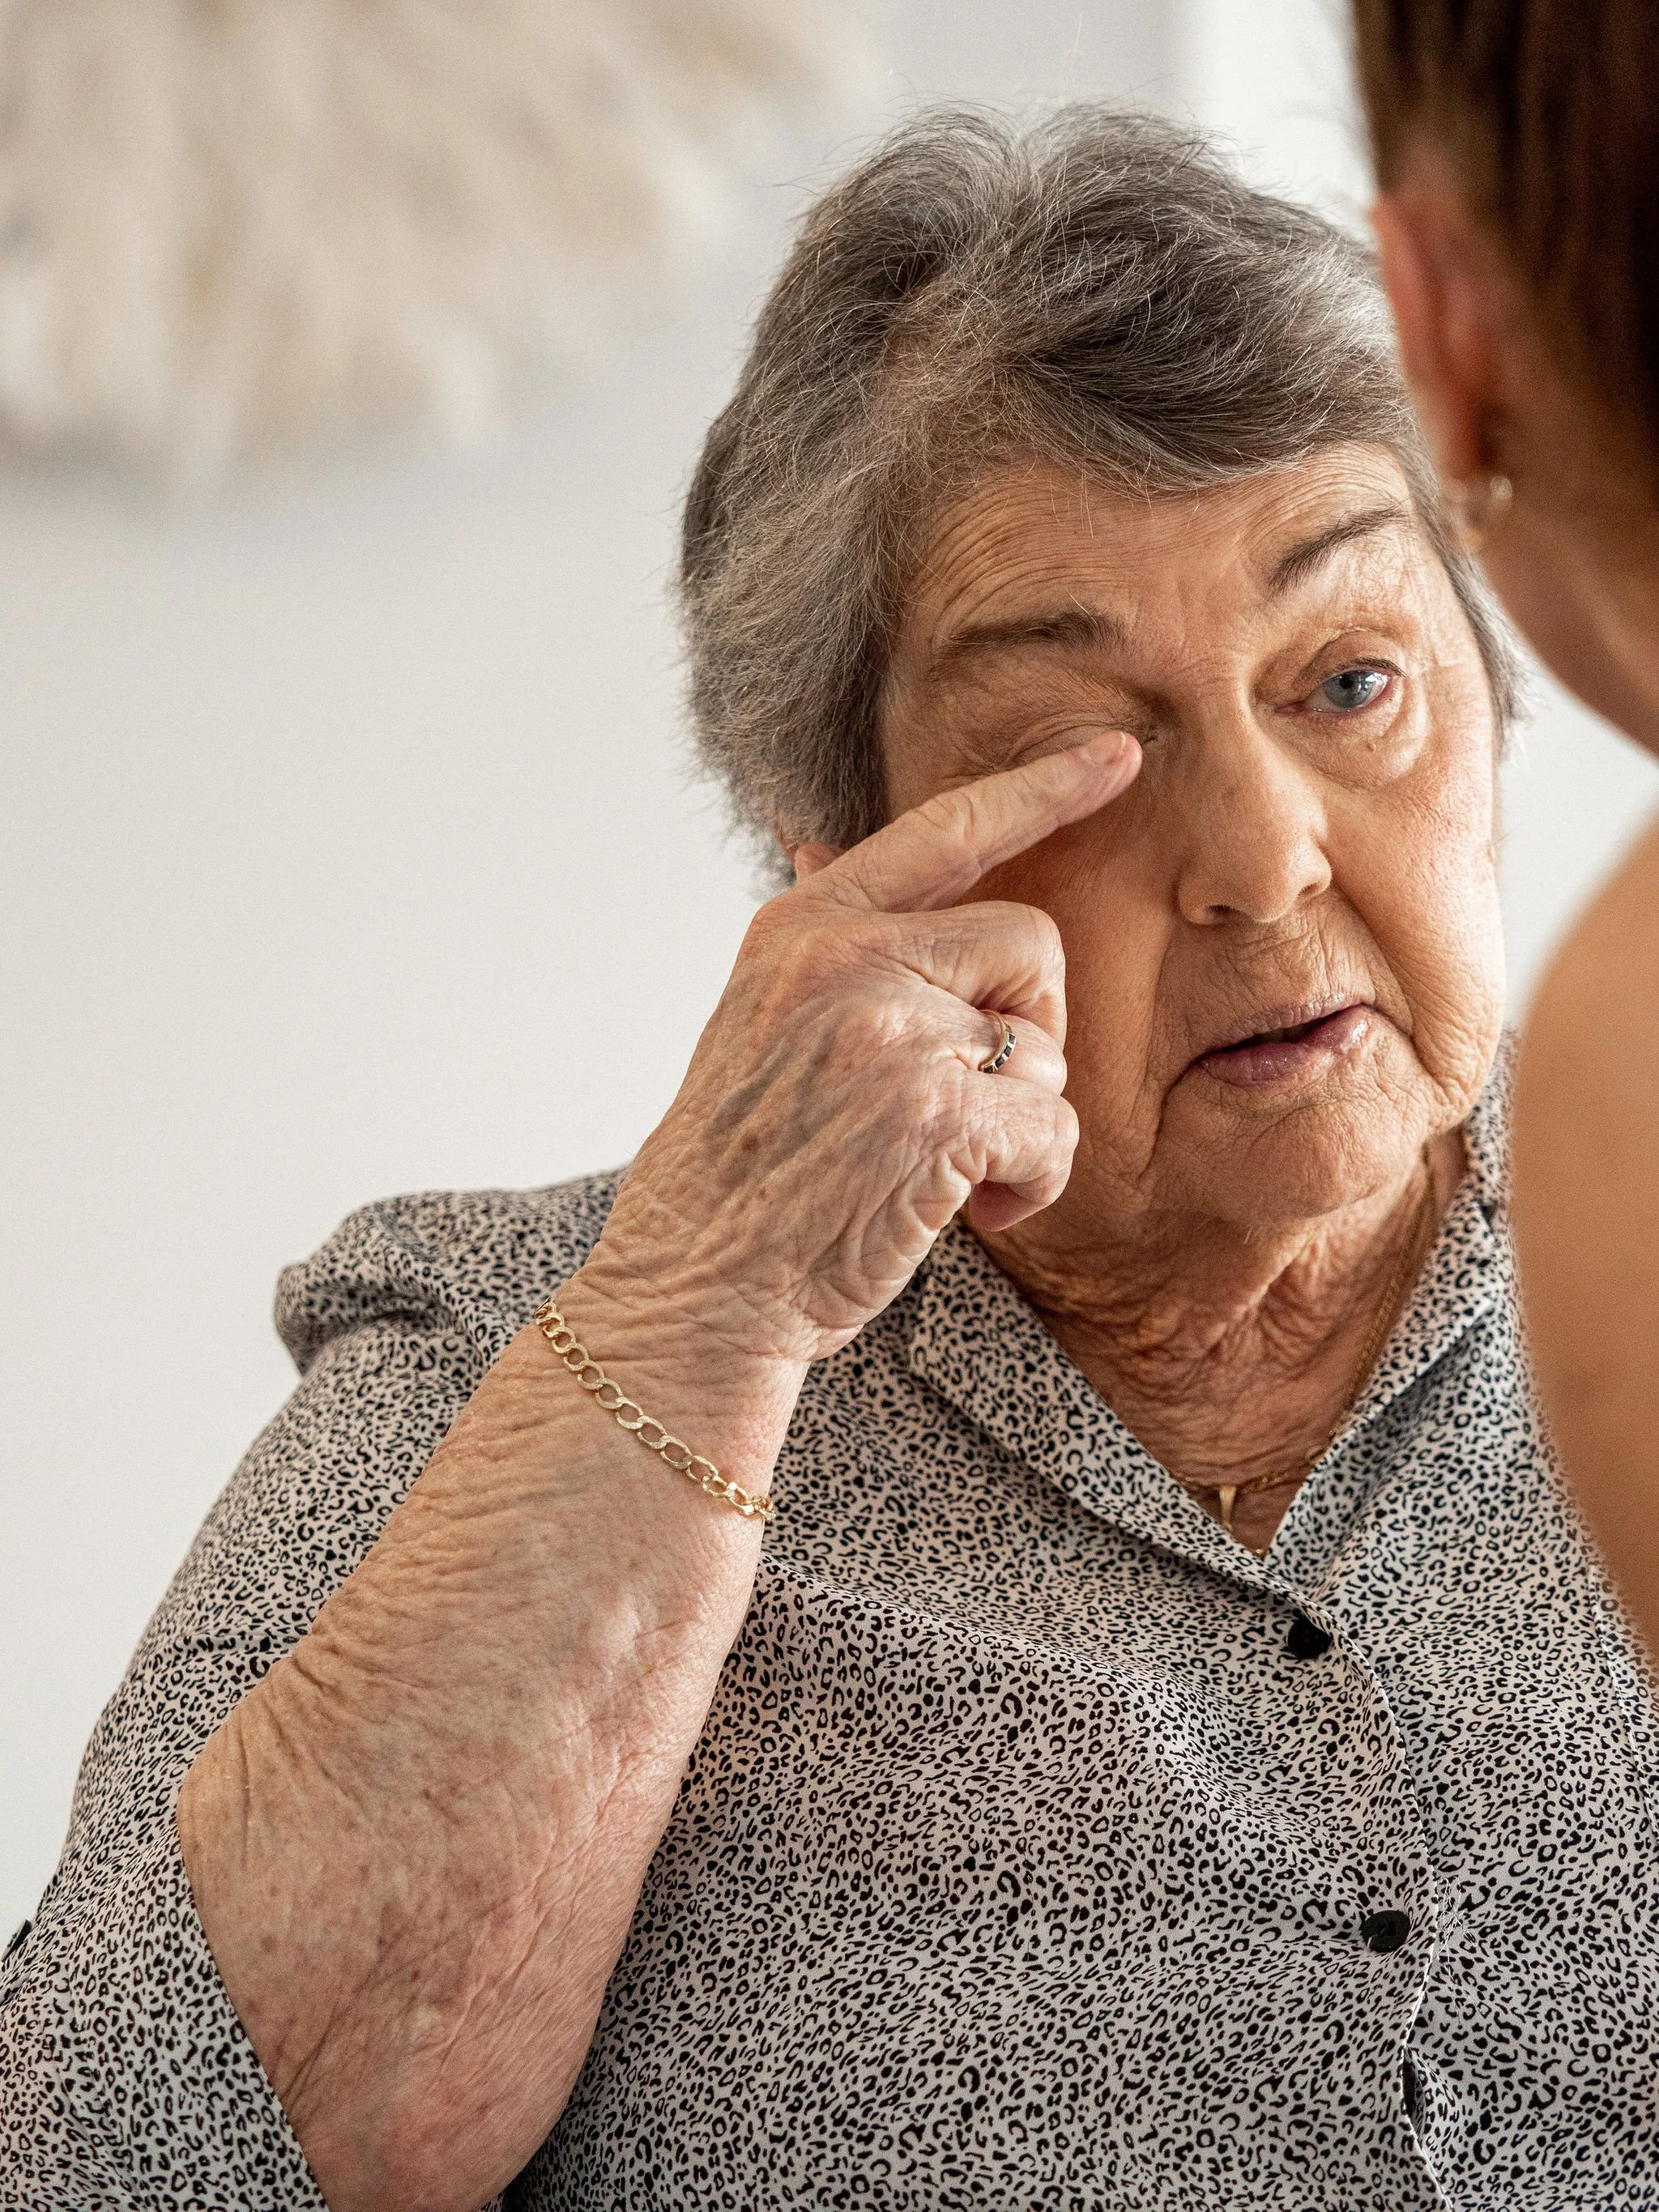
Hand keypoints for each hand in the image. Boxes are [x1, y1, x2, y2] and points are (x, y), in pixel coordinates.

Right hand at [576, 732, 1140, 1374]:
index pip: (945, 828)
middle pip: (1030, 943)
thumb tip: (821, 841)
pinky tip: (971, 1213)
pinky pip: (1055, 1128)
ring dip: (1025, 1121)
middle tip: (972, 1102)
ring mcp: (891, 1030)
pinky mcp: (937, 1112)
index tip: (1119, 754)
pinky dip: (1033, 1184)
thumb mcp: (757, 1021)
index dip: (1044, 788)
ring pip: (1049, 1046)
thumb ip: (824, 947)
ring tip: (949, 1171)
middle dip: (1031, 1031)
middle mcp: (846, 958)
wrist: (696, 1290)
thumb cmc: (736, 1174)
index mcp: (804, 926)